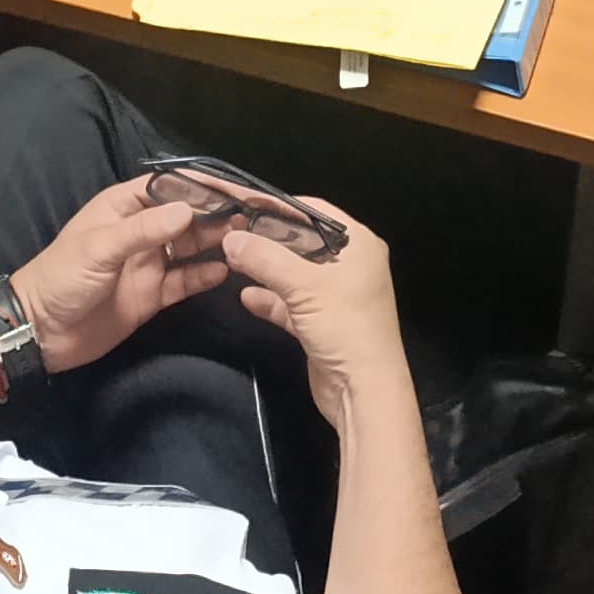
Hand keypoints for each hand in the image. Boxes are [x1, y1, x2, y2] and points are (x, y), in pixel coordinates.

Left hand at [9, 177, 237, 370]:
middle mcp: (142, 230)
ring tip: (250, 241)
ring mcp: (149, 263)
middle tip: (256, 218)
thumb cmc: (62, 277)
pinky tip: (227, 271)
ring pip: (192, 247)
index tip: (240, 190)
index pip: (173, 186)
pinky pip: (185, 280)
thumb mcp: (100, 247)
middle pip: (189, 216)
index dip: (206, 186)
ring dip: (218, 242)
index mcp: (125, 206)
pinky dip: (205, 276)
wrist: (40, 332)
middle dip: (220, 214)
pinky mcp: (152, 294)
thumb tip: (188, 211)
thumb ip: (144, 229)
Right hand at [221, 199, 413, 433]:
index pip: (317, 211)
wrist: (363, 392)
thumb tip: (230, 237)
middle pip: (303, 241)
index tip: (245, 202)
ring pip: (294, 273)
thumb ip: (265, 258)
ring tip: (230, 258)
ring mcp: (335, 296)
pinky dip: (270, 298)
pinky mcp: (321, 323)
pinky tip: (245, 295)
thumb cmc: (345, 327)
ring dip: (266, 268)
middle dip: (268, 237)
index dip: (282, 205)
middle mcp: (350, 266)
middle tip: (230, 228)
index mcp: (359, 245)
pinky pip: (291, 302)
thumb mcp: (304, 286)